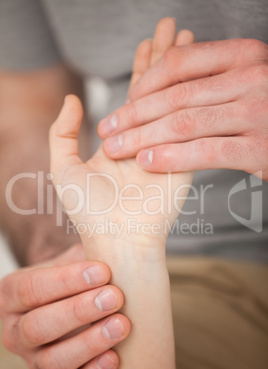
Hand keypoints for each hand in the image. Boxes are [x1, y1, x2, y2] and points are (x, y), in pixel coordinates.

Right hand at [0, 244, 129, 368]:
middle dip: (78, 312)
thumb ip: (86, 247)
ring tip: (121, 325)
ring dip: (88, 344)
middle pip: (38, 326)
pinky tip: (114, 359)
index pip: (31, 289)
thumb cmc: (79, 276)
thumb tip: (114, 232)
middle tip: (113, 297)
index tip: (102, 271)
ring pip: (52, 361)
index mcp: (14, 294)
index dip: (66, 281)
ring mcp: (35, 360)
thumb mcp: (74, 258)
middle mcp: (17, 330)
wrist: (77, 302)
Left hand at [49, 18, 192, 257]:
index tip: (148, 41)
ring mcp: (166, 145)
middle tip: (170, 27)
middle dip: (163, 56)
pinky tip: (199, 71)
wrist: (118, 238)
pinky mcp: (184, 156)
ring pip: (175, 97)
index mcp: (120, 138)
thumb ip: (63, 132)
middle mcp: (145, 137)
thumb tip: (73, 99)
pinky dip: (193, 94)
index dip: (141, 66)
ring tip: (185, 36)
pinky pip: (188, 120)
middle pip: (157, 88)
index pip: (134, 93)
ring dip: (181, 67)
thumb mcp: (63, 167)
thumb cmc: (88, 211)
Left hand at [98, 38, 267, 180]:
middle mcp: (249, 79)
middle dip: (134, 115)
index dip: (144, 84)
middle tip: (107, 129)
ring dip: (144, 136)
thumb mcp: (243, 80)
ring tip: (116, 147)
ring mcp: (255, 113)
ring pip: (185, 123)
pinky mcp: (257, 148)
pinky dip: (174, 156)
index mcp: (243, 56)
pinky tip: (148, 162)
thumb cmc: (265, 111)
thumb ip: (208, 75)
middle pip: (176, 96)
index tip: (124, 102)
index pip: (179, 65)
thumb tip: (163, 69)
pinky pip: (207, 151)